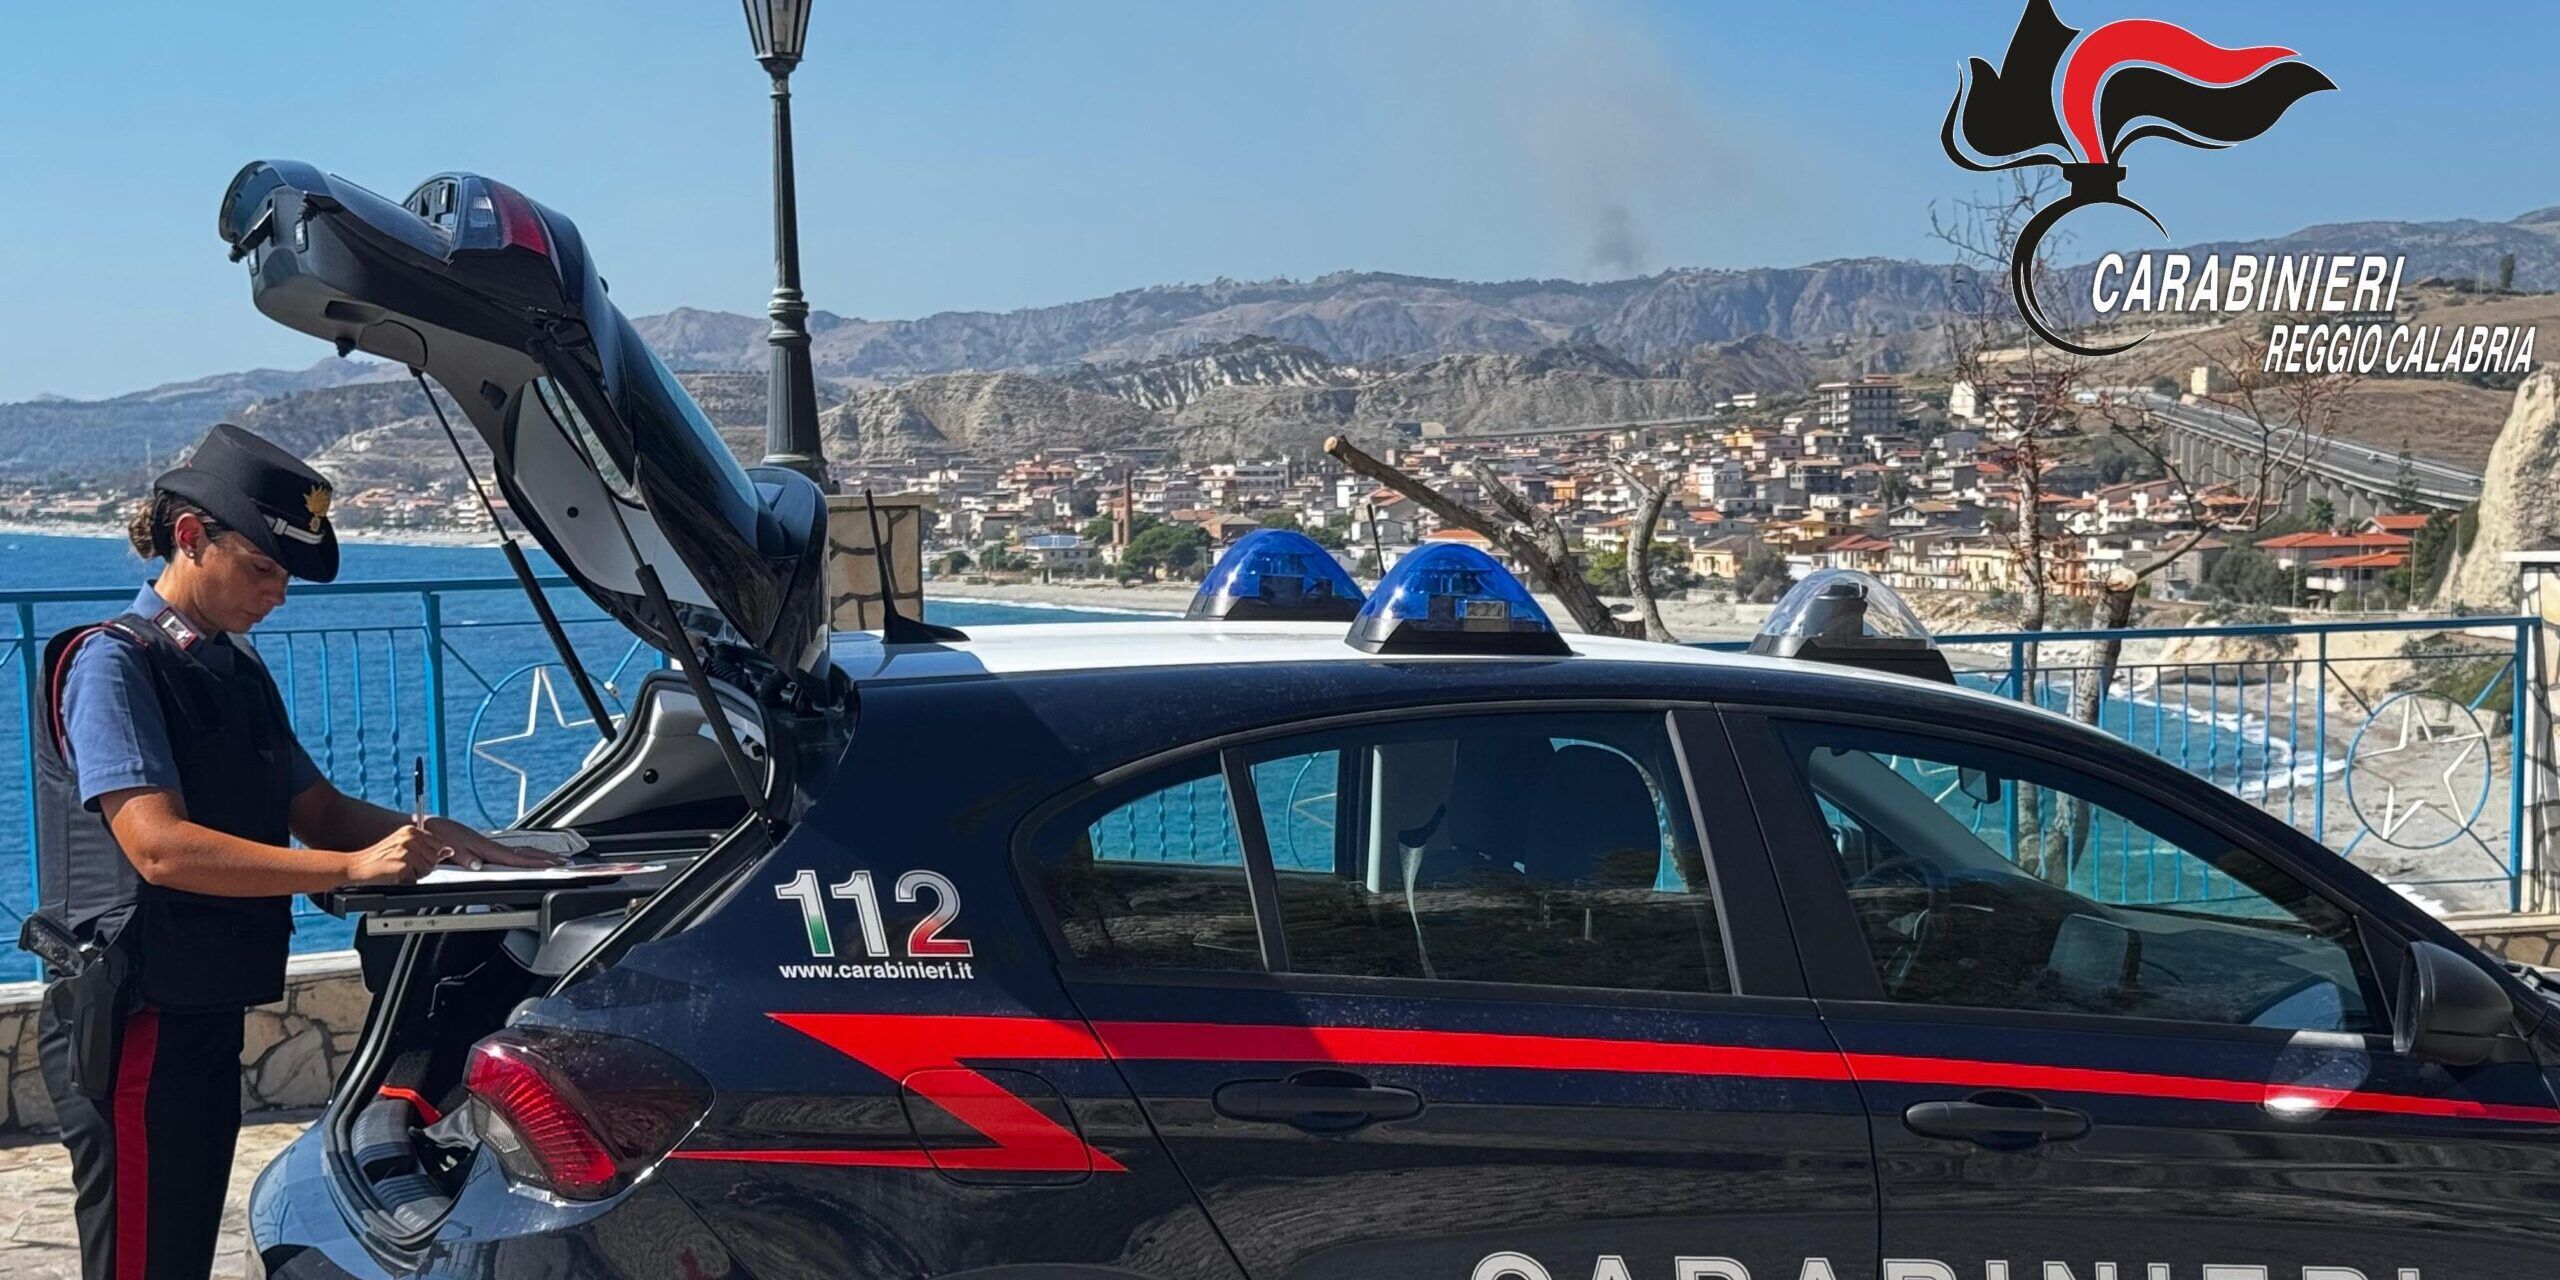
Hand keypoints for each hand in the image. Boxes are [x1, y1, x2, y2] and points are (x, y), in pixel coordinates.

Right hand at [344, 826, 442, 886]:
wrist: (356, 866)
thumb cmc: (378, 858)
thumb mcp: (403, 847)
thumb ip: (426, 848)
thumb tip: (449, 851)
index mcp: (412, 831)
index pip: (439, 843)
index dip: (431, 855)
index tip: (417, 858)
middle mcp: (411, 838)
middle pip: (434, 858)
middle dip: (423, 866)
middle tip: (403, 866)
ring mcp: (407, 852)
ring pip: (427, 870)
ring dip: (415, 875)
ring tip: (398, 870)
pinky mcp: (403, 866)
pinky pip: (416, 880)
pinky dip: (406, 882)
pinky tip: (394, 875)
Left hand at [421, 816, 562, 870]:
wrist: (425, 825)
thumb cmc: (435, 834)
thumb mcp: (446, 846)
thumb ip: (464, 857)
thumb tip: (480, 866)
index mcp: (482, 847)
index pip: (514, 857)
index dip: (533, 862)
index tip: (551, 863)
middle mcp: (487, 845)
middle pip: (522, 852)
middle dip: (543, 857)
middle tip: (563, 861)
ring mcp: (486, 845)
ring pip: (517, 852)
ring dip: (535, 856)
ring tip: (551, 860)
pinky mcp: (480, 847)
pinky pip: (508, 852)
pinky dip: (522, 855)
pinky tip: (525, 857)